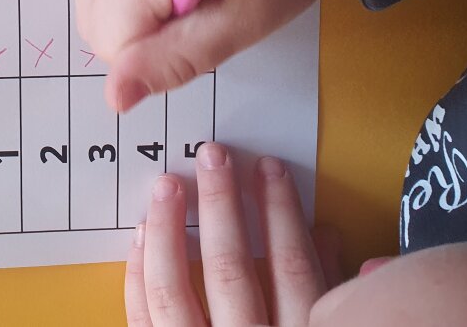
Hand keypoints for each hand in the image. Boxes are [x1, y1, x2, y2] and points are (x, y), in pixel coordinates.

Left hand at [126, 142, 337, 326]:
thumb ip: (327, 290)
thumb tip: (324, 232)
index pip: (292, 269)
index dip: (281, 213)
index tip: (268, 167)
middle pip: (229, 270)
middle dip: (220, 207)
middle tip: (212, 156)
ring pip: (174, 290)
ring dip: (168, 231)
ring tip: (167, 185)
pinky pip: (143, 318)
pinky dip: (139, 275)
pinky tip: (141, 236)